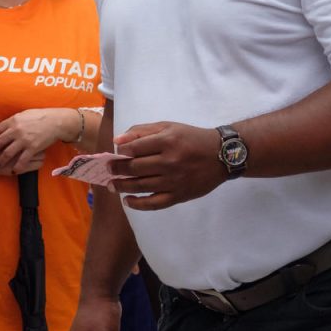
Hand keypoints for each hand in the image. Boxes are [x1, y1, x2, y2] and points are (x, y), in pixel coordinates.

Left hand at [0, 108, 76, 173]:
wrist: (56, 122)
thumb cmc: (41, 116)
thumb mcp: (24, 114)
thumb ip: (12, 120)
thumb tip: (1, 126)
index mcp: (14, 121)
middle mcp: (16, 130)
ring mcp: (24, 140)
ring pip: (7, 153)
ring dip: (1, 160)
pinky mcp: (32, 148)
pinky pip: (22, 160)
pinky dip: (16, 167)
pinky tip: (14, 171)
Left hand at [112, 121, 226, 210]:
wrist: (222, 155)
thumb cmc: (191, 138)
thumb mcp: (168, 127)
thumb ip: (142, 131)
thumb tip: (117, 141)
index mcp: (167, 141)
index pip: (135, 148)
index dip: (121, 152)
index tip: (115, 154)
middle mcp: (170, 161)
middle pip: (135, 168)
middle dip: (117, 169)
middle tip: (108, 170)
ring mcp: (174, 181)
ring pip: (141, 185)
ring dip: (122, 186)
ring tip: (112, 185)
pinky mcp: (179, 195)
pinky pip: (154, 203)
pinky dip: (138, 204)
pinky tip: (127, 201)